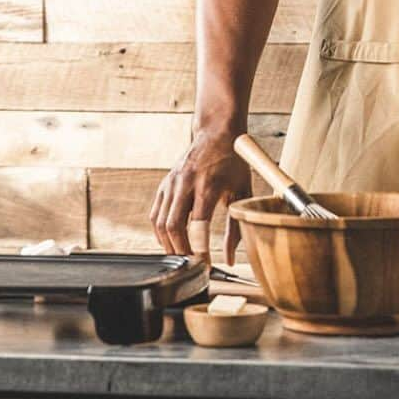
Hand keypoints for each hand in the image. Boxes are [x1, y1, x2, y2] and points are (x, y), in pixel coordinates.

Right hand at [150, 129, 251, 260]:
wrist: (215, 133)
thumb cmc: (233, 162)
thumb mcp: (242, 191)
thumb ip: (236, 226)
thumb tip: (229, 258)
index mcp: (208, 183)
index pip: (198, 223)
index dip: (200, 248)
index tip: (206, 265)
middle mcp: (186, 183)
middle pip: (173, 226)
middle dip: (181, 251)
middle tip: (192, 265)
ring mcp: (172, 183)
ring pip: (160, 223)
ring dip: (169, 245)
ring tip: (183, 257)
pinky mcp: (164, 185)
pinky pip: (156, 215)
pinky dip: (161, 233)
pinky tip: (172, 241)